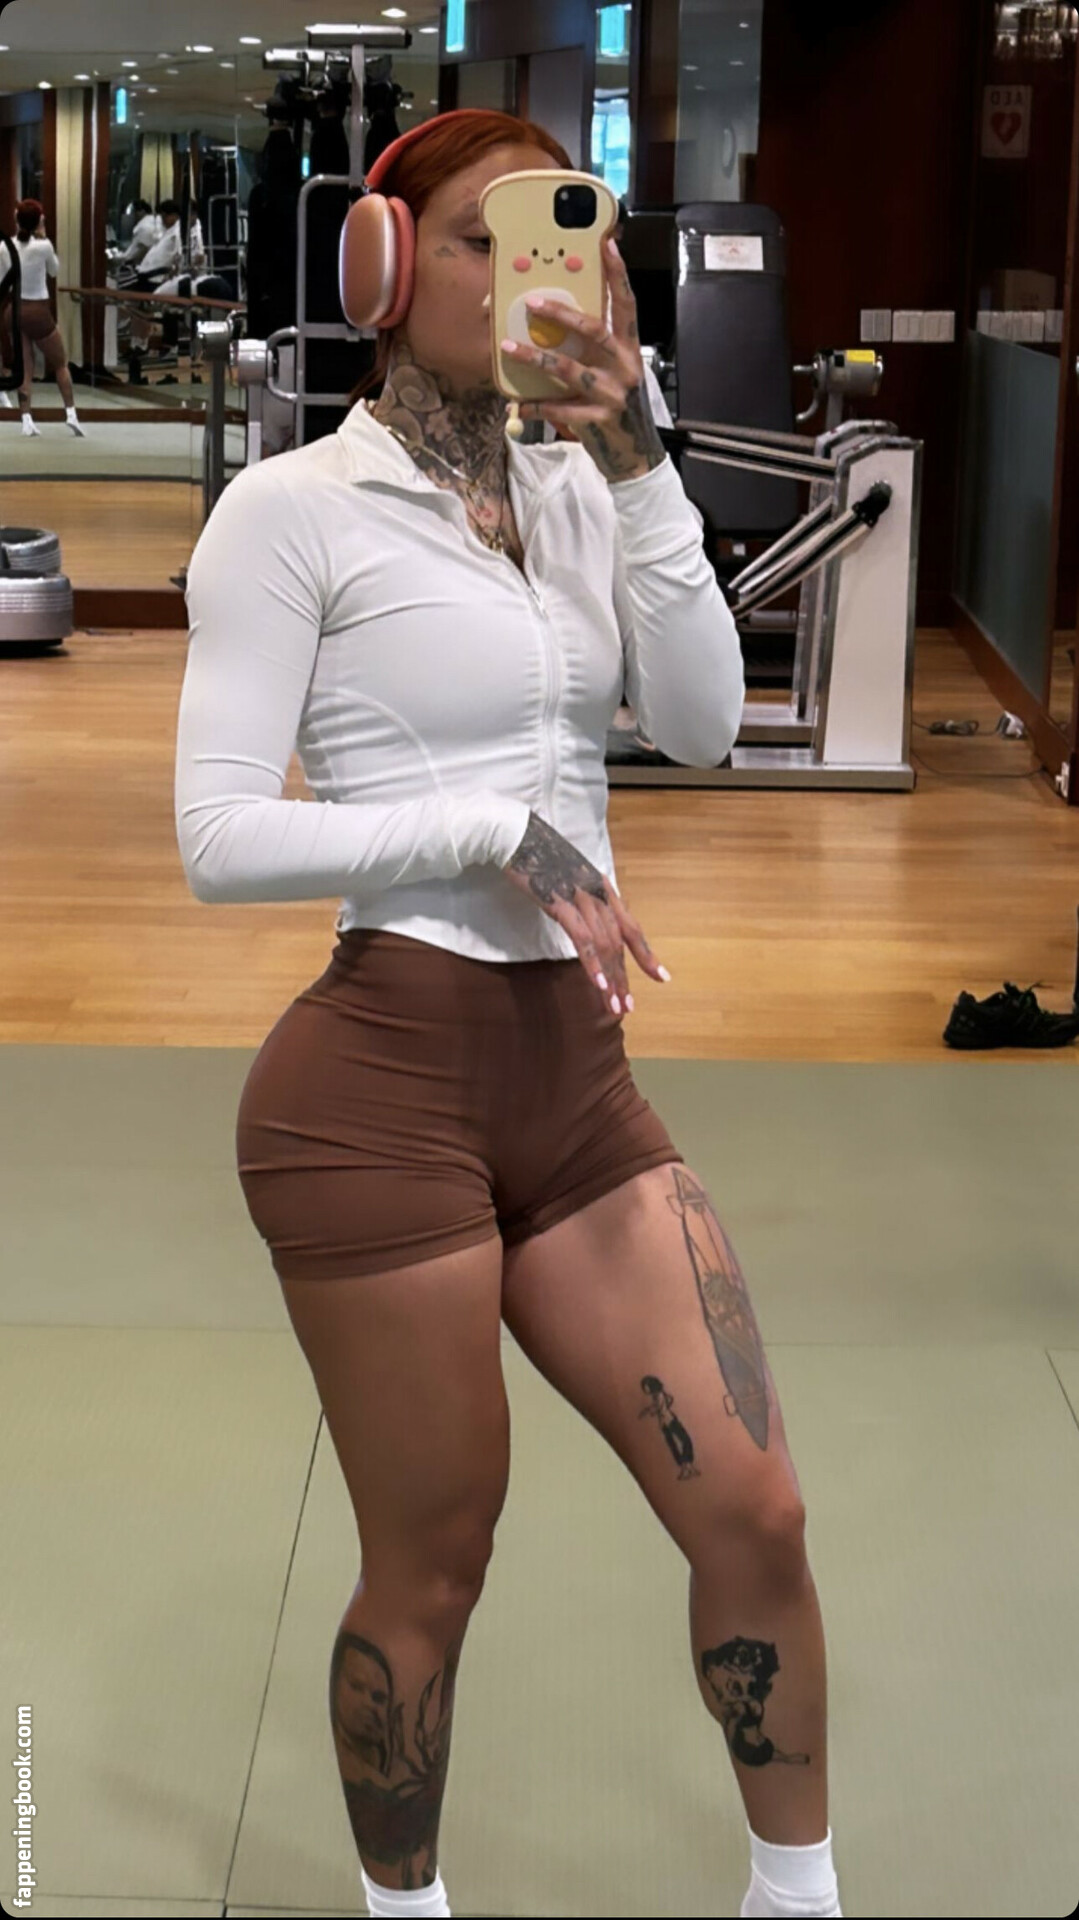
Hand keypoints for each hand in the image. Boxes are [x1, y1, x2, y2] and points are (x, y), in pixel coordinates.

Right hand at [500, 811, 669, 1019]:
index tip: (660, 978)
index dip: (646, 954)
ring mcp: (582, 898)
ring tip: (613, 1005)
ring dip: (610, 978)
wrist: (518, 837)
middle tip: (627, 1006)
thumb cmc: (539, 859)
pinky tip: (597, 983)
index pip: (631, 927)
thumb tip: (587, 923)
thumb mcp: (569, 881)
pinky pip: (582, 938)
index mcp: (603, 890)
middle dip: (625, 977)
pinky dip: (592, 962)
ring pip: (605, 945)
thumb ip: (582, 902)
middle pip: (620, 942)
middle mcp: (599, 894)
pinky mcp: (562, 904)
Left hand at [501, 238, 667, 483]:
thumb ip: (595, 351)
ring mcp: (613, 395)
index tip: (608, 245)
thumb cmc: (619, 409)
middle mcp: (625, 367)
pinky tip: (517, 403)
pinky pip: (559, 408)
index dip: (618, 275)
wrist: (635, 456)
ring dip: (536, 357)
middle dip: (561, 314)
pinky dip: (536, 405)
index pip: (626, 305)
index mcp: (630, 350)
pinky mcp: (598, 421)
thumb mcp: (616, 374)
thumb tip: (555, 325)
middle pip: (593, 331)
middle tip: (532, 302)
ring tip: (509, 346)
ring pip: (569, 369)